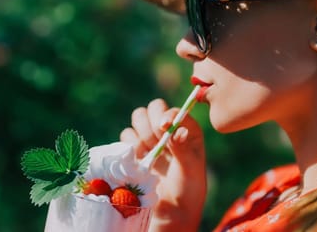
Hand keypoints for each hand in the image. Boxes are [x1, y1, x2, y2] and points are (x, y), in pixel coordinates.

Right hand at [120, 99, 206, 231]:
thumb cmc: (187, 188)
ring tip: (147, 151)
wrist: (170, 209)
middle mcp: (170, 129)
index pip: (175, 111)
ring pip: (139, 117)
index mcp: (188, 129)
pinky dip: (129, 144)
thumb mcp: (190, 169)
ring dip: (140, 133)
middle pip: (154, 107)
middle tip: (155, 142)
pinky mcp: (136, 147)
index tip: (163, 128)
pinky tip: (138, 158)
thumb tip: (178, 130)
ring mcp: (152, 137)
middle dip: (151, 123)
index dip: (167, 115)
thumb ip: (182, 148)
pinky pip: (126, 135)